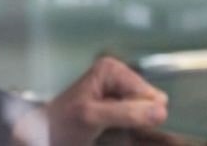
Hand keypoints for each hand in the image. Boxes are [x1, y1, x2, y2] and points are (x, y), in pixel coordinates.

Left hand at [12, 56, 167, 145]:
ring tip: (106, 132)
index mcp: (113, 69)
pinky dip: (128, 132)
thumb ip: (126, 112)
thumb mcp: (92, 117)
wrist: (44, 137)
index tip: (113, 121)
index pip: (151, 95)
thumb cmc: (62, 125)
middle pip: (150, 104)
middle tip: (109, 128)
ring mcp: (120, 92)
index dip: (137, 114)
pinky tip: (111, 135)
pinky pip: (138, 123)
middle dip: (136, 121)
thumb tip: (162, 111)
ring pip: (146, 116)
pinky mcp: (119, 108)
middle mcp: (119, 76)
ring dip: (132, 129)